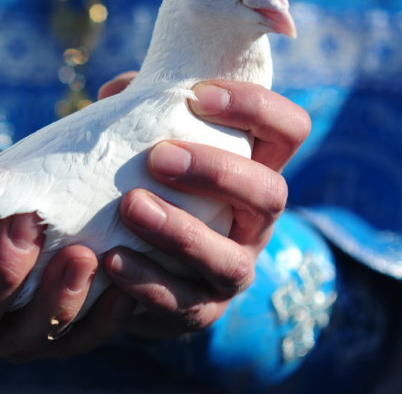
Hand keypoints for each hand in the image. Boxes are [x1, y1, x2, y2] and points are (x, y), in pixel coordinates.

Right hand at [0, 129, 131, 361]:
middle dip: (1, 273)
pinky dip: (103, 316)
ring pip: (25, 339)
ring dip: (54, 299)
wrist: (5, 185)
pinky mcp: (49, 338)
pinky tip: (125, 281)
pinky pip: (77, 341)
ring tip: (81, 253)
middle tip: (29, 221)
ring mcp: (0, 337)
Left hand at [98, 74, 310, 338]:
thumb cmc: (151, 185)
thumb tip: (117, 90)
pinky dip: (146, 280)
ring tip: (130, 206)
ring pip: (230, 260)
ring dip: (180, 231)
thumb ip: (141, 113)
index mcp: (255, 168)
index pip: (288, 130)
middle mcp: (257, 221)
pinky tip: (113, 259)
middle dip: (216, 172)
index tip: (198, 95)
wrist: (139, 269)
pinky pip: (183, 303)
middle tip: (158, 158)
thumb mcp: (153, 146)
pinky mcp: (202, 311)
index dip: (255, 107)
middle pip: (270, 194)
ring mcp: (235, 270)